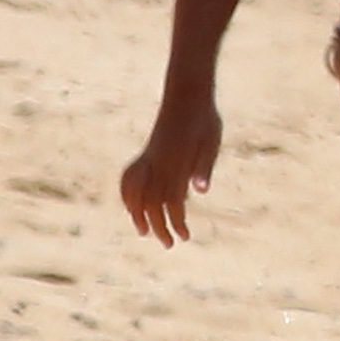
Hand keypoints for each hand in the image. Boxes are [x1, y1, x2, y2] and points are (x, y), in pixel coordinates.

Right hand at [121, 100, 222, 248]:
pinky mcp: (146, 153)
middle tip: (169, 244)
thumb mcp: (211, 141)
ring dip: (139, 214)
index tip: (183, 237)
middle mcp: (157, 164)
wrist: (188, 95)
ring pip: (136, 193)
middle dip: (160, 226)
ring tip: (145, 232)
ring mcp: (148, 159)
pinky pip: (130, 179)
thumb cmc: (205, 120)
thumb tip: (200, 191)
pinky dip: (128, 195)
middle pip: (152, 203)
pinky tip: (133, 206)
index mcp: (175, 164)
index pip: (172, 202)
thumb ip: (203, 166)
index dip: (176, 222)